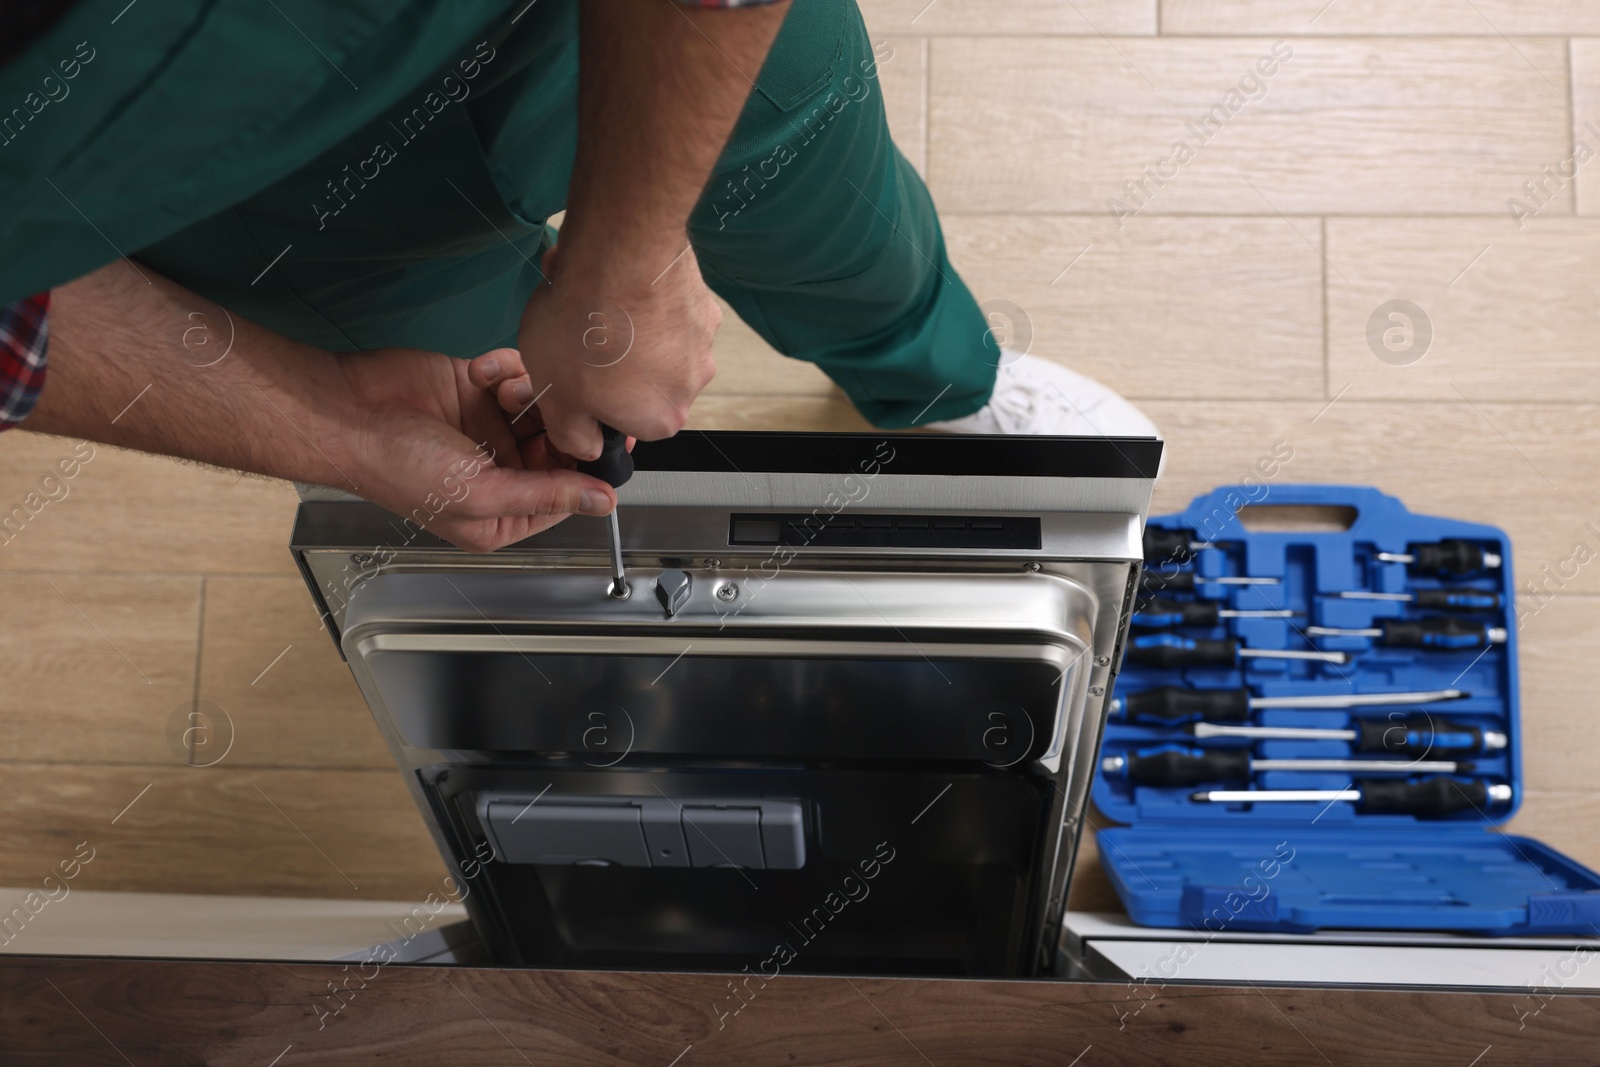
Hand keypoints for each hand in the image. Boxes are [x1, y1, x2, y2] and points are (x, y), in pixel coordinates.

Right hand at [336, 345, 617, 552]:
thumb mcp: (481, 493)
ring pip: (541, 405)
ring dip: (530, 391)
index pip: (566, 494)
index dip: (588, 468)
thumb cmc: (398, 466)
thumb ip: (546, 495)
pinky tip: (481, 373)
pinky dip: (504, 368)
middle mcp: (498, 472)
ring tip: (505, 391)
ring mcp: (488, 428)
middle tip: (558, 404)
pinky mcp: (477, 388)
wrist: (346, 412)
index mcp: (500, 513)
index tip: (610, 438)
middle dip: (560, 422)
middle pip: (558, 446)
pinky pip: (514, 372)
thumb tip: (602, 503)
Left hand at [516, 241, 719, 459]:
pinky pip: (669, 311)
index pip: (629, 424)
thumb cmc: (584, 328)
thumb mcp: (554, 397)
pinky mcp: (703, 302)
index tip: (577, 381)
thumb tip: (584, 447)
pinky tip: (616, 286)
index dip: (597, 403)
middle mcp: (691, 385)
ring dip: (630, 333)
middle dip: (616, 367)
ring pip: (659, 346)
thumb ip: (572, 435)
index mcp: (660, 420)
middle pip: (647, 385)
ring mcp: (702, 341)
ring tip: (594, 309)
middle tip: (582, 342)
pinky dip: (646, 303)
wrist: (617, 255)